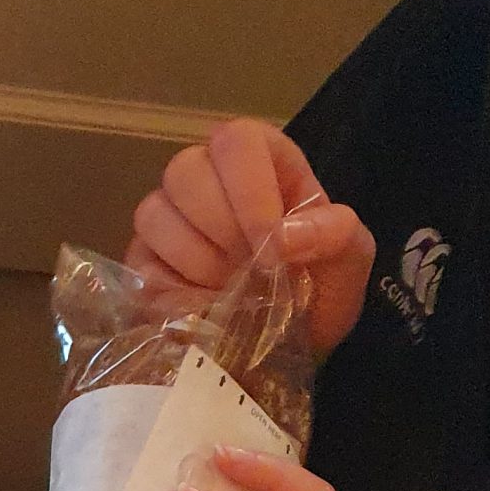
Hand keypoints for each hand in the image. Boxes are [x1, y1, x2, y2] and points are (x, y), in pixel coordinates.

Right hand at [127, 119, 375, 358]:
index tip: (270, 245)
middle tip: (249, 271)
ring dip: (196, 262)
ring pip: (155, 215)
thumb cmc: (320, 292)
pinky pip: (139, 266)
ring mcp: (169, 221)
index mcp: (261, 160)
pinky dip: (173, 294)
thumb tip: (281, 239)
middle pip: (185, 172)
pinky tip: (205, 308)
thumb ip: (335, 234)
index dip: (248, 190)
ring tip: (229, 291)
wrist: (289, 349)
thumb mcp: (350, 260)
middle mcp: (207, 178)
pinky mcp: (143, 265)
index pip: (236, 141)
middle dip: (220, 231)